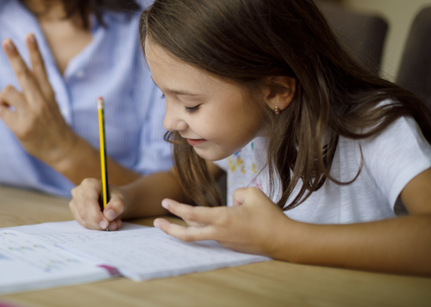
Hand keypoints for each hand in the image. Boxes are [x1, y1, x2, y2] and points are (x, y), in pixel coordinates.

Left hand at [0, 34, 77, 165]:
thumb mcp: (47, 103)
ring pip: (6, 92)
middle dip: (14, 56)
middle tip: (6, 41)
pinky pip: (2, 112)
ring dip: (2, 97)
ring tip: (8, 105)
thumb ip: (27, 94)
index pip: (40, 67)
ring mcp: (31, 114)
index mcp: (48, 92)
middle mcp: (40, 100)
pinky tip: (12, 120)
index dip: (34, 51)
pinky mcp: (21, 127)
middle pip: (23, 74)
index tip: (29, 35)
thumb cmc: (51, 123)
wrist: (62, 149)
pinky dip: (4, 114)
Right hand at [70, 178, 126, 230]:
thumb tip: (108, 215)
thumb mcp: (121, 200)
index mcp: (89, 184)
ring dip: (98, 227)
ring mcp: (74, 202)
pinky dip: (95, 227)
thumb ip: (117, 206)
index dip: (96, 215)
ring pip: (83, 220)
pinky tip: (105, 224)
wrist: (113, 200)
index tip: (106, 224)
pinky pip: (83, 224)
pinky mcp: (75, 212)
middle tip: (112, 226)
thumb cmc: (115, 198)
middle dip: (98, 223)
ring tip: (113, 223)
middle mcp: (78, 191)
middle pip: (84, 213)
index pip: (89, 202)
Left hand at [153, 187, 290, 256]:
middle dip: (170, 229)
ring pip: (201, 232)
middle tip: (156, 223)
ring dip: (189, 225)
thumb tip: (231, 202)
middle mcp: (219, 232)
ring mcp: (224, 241)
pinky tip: (206, 220)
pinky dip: (207, 226)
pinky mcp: (231, 245)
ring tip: (179, 217)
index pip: (192, 213)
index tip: (164, 202)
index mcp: (222, 218)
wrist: (283, 240)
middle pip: (188, 235)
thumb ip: (236, 193)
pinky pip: (213, 233)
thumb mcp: (252, 194)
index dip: (176, 208)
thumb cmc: (269, 216)